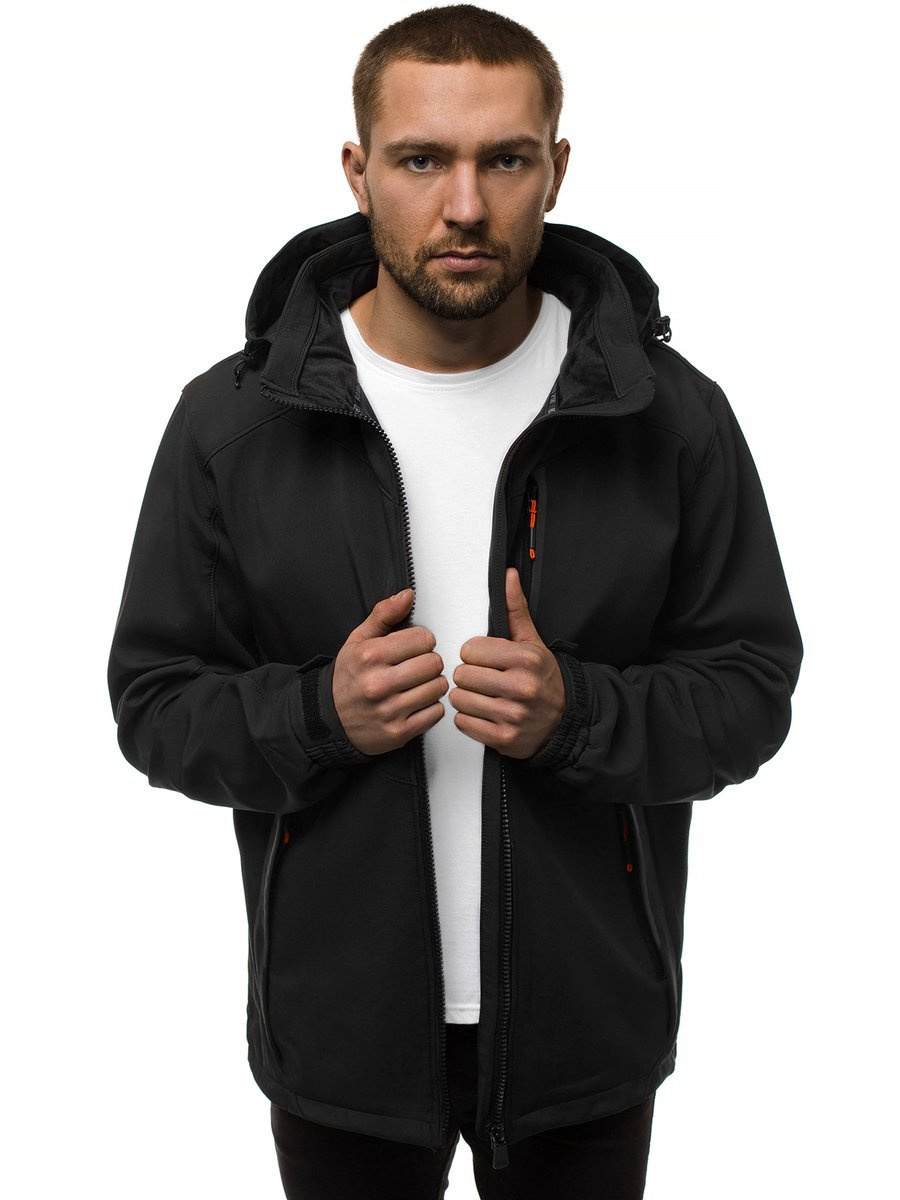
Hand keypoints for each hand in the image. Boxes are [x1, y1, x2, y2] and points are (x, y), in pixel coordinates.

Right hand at [332, 588, 447, 755]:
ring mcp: (389, 710)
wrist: (329, 720)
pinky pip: (436, 712)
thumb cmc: (348, 677)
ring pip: (438, 687)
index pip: (423, 639)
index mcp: (370, 656)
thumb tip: (407, 595)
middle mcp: (379, 683)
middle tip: (415, 667)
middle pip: (434, 663)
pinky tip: (414, 702)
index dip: (421, 642)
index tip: (412, 648)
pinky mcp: (399, 732)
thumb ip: (384, 614)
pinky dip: (430, 707)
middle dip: (428, 662)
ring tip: (415, 684)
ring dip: (431, 684)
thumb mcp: (358, 640)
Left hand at [449, 568, 565, 757]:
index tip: (484, 660)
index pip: (470, 650)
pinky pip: (463, 723)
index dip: (473, 654)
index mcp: (526, 659)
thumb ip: (515, 609)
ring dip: (466, 698)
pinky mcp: (504, 738)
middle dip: (468, 676)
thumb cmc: (543, 680)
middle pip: (462, 675)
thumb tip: (508, 576)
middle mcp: (521, 687)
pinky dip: (469, 719)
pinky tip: (484, 713)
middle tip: (483, 679)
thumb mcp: (532, 642)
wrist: (564, 721)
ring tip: (483, 696)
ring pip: (459, 699)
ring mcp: (513, 715)